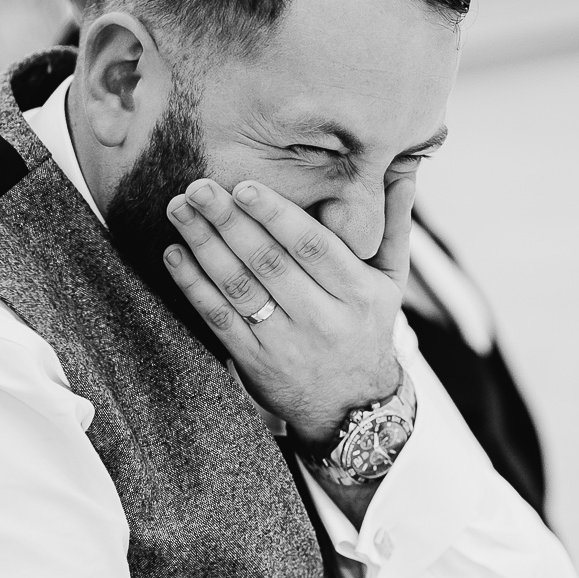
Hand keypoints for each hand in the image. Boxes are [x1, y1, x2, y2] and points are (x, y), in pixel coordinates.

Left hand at [162, 177, 412, 446]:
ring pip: (238, 288)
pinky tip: (174, 254)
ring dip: (203, 245)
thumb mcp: (391, 282)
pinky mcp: (253, 361)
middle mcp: (321, 318)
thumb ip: (394, 226)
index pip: (312, 246)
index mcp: (357, 292)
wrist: (350, 406)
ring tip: (179, 209)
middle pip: (268, 263)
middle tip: (198, 186)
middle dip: (229, 220)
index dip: (277, 215)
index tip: (245, 186)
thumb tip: (404, 171)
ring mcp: (284, 343)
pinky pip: (218, 319)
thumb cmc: (367, 328)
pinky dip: (193, 285)